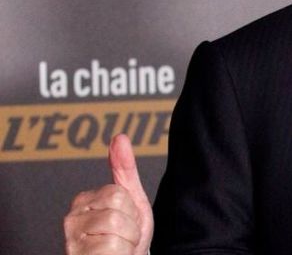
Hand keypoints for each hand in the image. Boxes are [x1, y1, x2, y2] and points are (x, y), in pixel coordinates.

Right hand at [64, 134, 153, 254]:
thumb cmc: (128, 236)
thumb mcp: (132, 200)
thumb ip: (124, 169)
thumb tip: (119, 136)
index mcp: (84, 200)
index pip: (118, 193)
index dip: (132, 210)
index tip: (126, 220)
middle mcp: (71, 219)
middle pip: (116, 210)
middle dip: (131, 227)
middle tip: (124, 237)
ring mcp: (71, 242)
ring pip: (114, 230)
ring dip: (127, 243)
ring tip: (119, 248)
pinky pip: (111, 249)